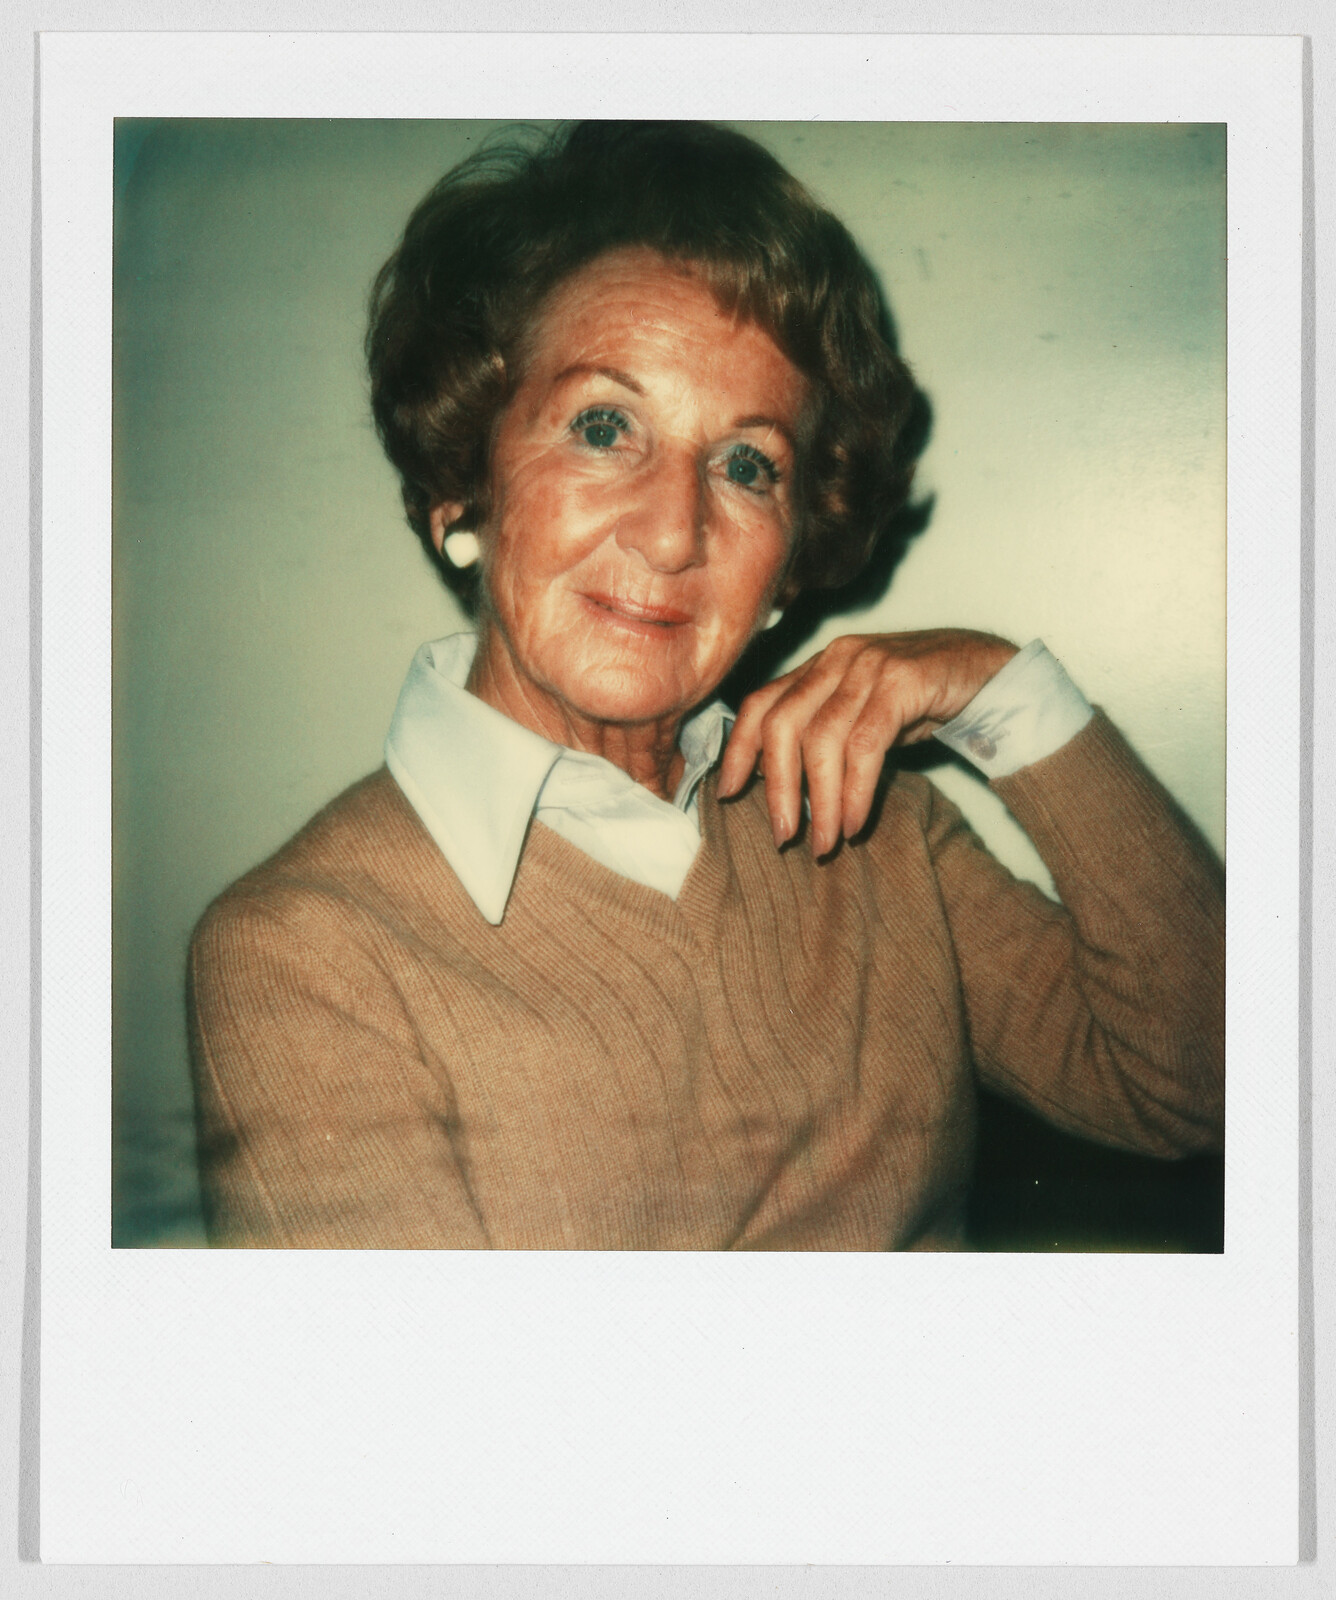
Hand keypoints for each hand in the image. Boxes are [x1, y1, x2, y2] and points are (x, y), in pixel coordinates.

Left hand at [716, 629, 1017, 854]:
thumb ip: (825, 738)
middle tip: (783, 836)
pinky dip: (855, 789)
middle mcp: (836, 659)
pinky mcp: (903, 680)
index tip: (727, 794)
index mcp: (819, 667)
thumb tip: (782, 790)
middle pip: (781, 724)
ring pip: (822, 738)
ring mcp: (868, 665)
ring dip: (818, 800)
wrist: (994, 673)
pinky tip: (855, 821)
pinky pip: (866, 743)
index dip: (738, 750)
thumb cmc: (923, 703)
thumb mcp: (863, 717)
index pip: (759, 704)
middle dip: (776, 787)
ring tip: (824, 842)